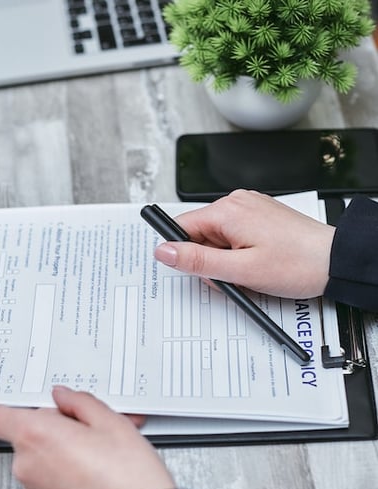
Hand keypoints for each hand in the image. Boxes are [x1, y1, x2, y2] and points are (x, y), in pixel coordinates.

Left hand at [0, 387, 175, 488]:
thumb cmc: (128, 477)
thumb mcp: (111, 422)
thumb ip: (79, 403)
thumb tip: (63, 399)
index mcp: (37, 434)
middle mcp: (27, 463)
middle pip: (31, 431)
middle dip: (59, 426)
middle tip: (95, 430)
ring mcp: (34, 487)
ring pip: (44, 454)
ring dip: (68, 449)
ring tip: (104, 456)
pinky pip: (51, 476)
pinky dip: (70, 471)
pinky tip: (98, 473)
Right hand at [154, 189, 334, 298]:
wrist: (334, 261)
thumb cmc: (296, 263)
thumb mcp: (239, 269)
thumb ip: (197, 261)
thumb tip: (164, 251)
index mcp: (228, 210)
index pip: (181, 227)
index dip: (183, 254)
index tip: (196, 270)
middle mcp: (237, 202)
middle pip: (199, 236)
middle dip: (209, 262)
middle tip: (234, 276)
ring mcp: (250, 209)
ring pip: (216, 240)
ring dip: (225, 261)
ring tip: (250, 272)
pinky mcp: (259, 218)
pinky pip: (233, 238)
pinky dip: (238, 254)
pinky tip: (256, 264)